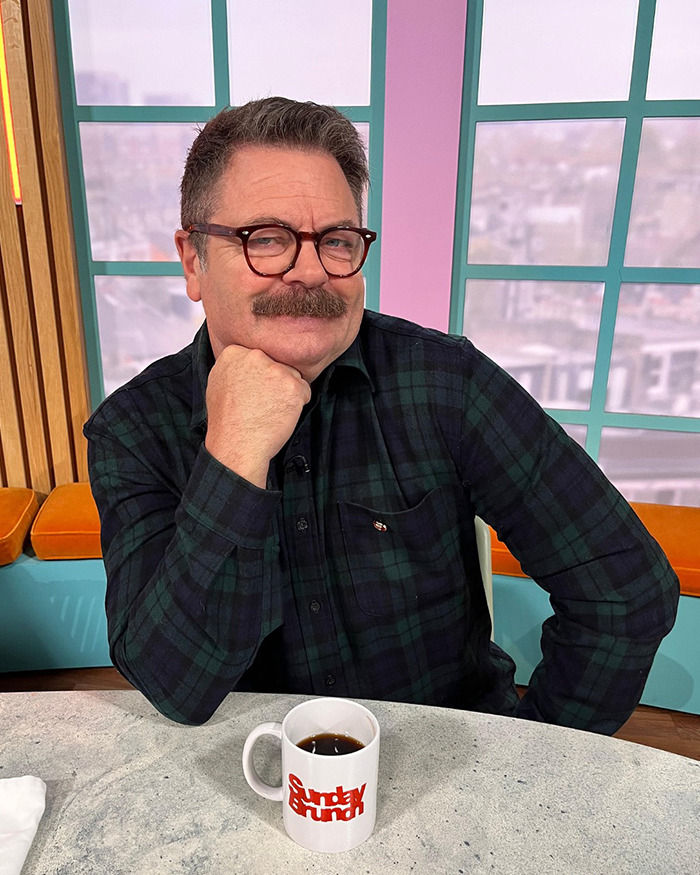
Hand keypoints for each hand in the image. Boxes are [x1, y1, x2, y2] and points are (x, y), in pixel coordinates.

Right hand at [204, 345, 311, 486]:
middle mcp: (255, 356)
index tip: (252, 391)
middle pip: (277, 364)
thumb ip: (233, 367)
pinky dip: (298, 404)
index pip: (260, 357)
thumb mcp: (218, 384)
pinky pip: (304, 390)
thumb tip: (244, 359)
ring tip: (269, 410)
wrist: (236, 445)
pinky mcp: (292, 386)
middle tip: (261, 403)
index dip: (259, 376)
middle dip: (274, 382)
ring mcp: (275, 370)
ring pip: (292, 376)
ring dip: (287, 392)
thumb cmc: (227, 421)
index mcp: (234, 353)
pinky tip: (280, 415)